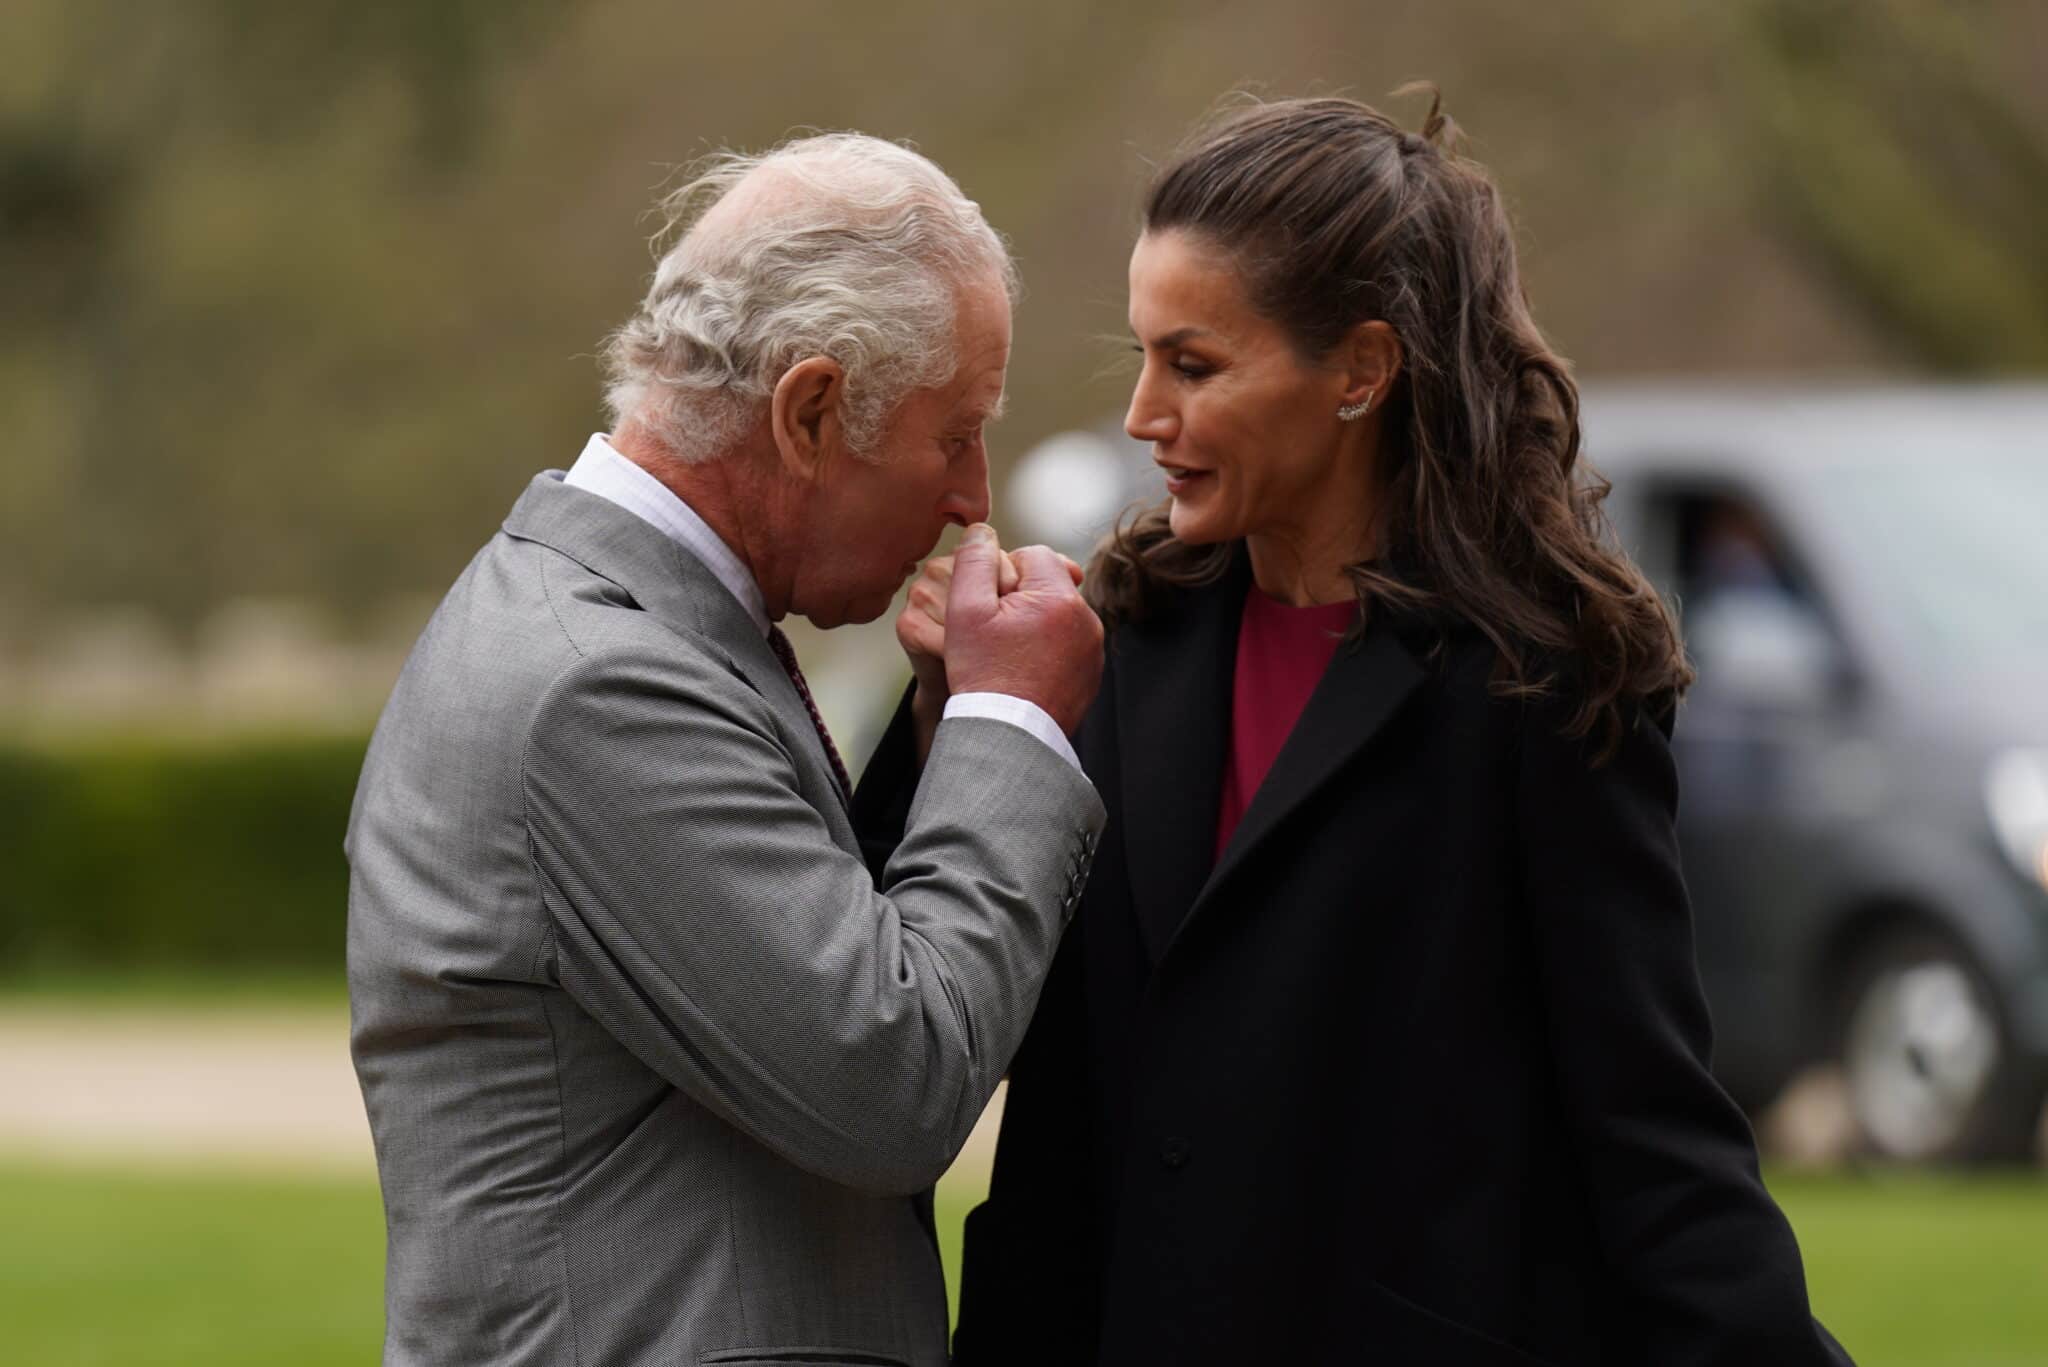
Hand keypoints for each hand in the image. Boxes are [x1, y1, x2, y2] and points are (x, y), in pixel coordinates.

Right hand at [942, 524, 1101, 735]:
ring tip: (1008, 654)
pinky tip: (1024, 670)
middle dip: (1020, 598)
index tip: (989, 605)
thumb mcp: (966, 610)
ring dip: (1034, 623)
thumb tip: (981, 530)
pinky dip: (1047, 649)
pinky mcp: (1091, 673)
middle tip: (995, 633)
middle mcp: (1087, 619)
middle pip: (1048, 584)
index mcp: (1060, 597)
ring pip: (1058, 614)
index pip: (1034, 554)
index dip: (1004, 573)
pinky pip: (1067, 643)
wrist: (1009, 736)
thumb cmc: (985, 674)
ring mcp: (1093, 649)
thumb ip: (974, 561)